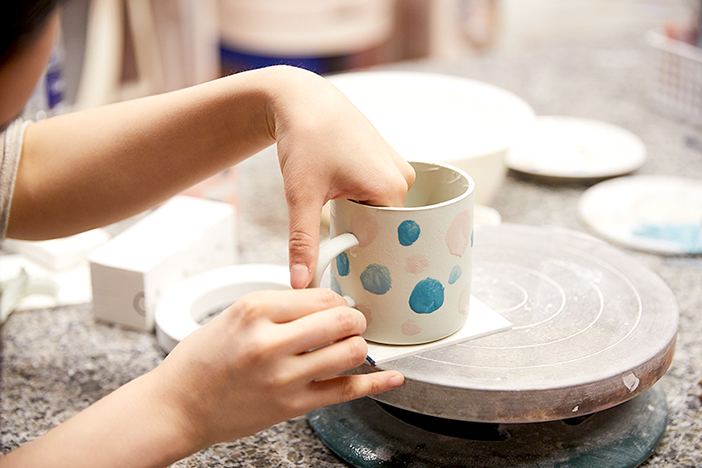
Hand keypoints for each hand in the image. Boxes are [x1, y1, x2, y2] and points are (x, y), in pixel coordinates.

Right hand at [153, 288, 403, 448]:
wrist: (177, 406)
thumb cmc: (200, 360)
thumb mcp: (233, 315)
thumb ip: (278, 306)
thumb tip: (322, 302)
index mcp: (254, 309)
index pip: (319, 294)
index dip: (335, 299)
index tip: (336, 304)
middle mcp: (270, 341)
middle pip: (341, 318)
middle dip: (355, 318)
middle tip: (352, 322)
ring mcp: (283, 377)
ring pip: (351, 352)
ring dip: (359, 345)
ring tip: (351, 345)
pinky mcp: (291, 406)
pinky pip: (346, 391)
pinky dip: (376, 383)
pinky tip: (392, 377)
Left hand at [266, 67, 415, 287]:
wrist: (302, 99)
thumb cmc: (305, 139)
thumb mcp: (301, 195)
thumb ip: (303, 242)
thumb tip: (299, 283)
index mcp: (392, 189)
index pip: (387, 242)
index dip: (363, 252)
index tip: (343, 257)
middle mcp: (403, 179)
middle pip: (384, 229)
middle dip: (358, 234)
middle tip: (330, 223)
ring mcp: (397, 168)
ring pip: (379, 213)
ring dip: (357, 217)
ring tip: (333, 203)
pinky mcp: (387, 162)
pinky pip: (378, 195)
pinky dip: (360, 201)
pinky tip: (339, 190)